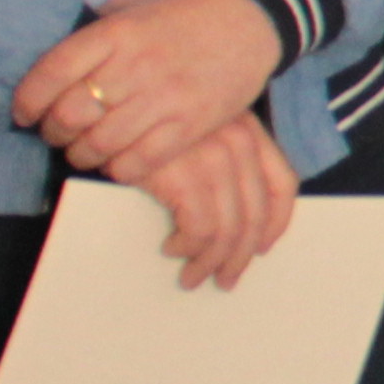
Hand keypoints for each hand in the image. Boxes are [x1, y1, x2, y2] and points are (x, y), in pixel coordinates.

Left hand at [17, 0, 283, 180]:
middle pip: (69, 115)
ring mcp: (165, 98)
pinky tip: (117, 163)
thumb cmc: (185, 7)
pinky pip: (140, 160)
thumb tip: (62, 61)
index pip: (51, 74)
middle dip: (52, 133)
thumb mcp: (133, 4)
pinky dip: (119, 169)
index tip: (23, 114)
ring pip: (100, 144)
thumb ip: (97, 29)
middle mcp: (135, 66)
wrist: (252, 13)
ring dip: (81, 155)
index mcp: (115, 33)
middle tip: (54, 135)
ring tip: (82, 152)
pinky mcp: (191, 124)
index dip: (27, 101)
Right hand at [114, 113, 298, 289]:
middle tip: (226, 279)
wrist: (102, 104)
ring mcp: (212, 157)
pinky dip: (187, 247)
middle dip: (240, 254)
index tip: (262, 248)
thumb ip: (220, 161)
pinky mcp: (184, 174)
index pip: (282, 182)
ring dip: (210, 261)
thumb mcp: (194, 134)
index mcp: (246, 129)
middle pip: (255, 213)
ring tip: (193, 277)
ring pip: (228, 229)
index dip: (277, 222)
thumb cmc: (145, 123)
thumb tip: (234, 222)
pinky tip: (171, 249)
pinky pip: (200, 229)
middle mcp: (237, 141)